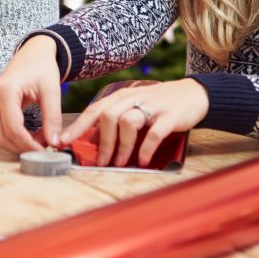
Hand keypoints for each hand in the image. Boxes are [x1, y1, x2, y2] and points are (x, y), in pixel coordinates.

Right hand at [0, 35, 61, 153]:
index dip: (29, 145)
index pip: (13, 129)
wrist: (34, 52)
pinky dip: (16, 137)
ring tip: (41, 140)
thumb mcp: (52, 90)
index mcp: (5, 92)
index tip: (46, 152)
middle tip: (44, 150)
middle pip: (1, 137)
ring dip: (19, 144)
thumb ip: (52, 117)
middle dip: (22, 148)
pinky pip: (0, 129)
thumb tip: (54, 143)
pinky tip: (34, 134)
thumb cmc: (42, 67)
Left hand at [61, 79, 208, 167]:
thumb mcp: (136, 105)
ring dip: (122, 146)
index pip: (95, 109)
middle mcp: (134, 98)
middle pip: (108, 117)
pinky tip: (144, 160)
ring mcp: (152, 106)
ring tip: (120, 163)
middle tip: (101, 161)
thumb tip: (97, 141)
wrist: (194, 94)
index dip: (78, 125)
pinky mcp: (170, 116)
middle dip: (103, 142)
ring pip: (128, 123)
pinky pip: (154, 133)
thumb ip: (117, 117)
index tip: (63, 141)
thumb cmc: (160, 104)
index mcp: (122, 97)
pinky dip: (146, 148)